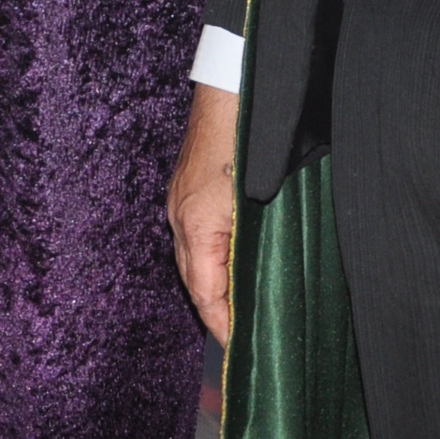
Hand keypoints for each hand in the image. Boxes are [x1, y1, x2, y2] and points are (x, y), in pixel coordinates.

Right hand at [168, 83, 240, 343]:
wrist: (235, 84)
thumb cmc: (249, 137)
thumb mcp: (259, 200)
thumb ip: (252, 250)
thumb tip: (256, 294)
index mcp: (195, 225)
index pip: (206, 295)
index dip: (224, 328)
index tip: (243, 353)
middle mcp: (180, 217)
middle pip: (195, 282)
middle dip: (218, 314)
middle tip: (246, 342)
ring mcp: (180, 201)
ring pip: (195, 261)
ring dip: (216, 288)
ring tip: (243, 313)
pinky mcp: (188, 189)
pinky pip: (197, 239)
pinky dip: (213, 262)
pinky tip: (234, 268)